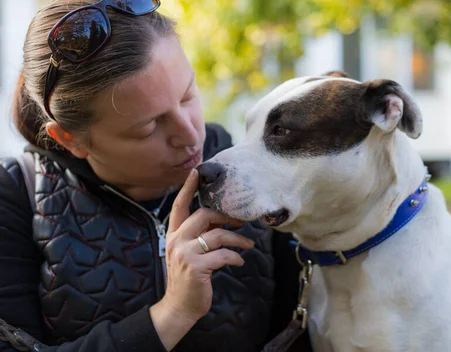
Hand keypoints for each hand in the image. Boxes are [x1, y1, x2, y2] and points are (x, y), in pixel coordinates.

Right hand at [150, 169, 253, 349]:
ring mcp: (185, 253)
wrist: (180, 306)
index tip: (197, 172)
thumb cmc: (190, 278)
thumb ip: (200, 235)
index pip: (179, 206)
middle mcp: (176, 240)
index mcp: (173, 234)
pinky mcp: (196, 267)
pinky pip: (222, 255)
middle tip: (242, 221)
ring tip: (249, 245)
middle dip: (226, 216)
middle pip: (204, 215)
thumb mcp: (190, 253)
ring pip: (217, 235)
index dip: (187, 188)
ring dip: (238, 239)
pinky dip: (235, 257)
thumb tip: (222, 220)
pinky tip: (240, 261)